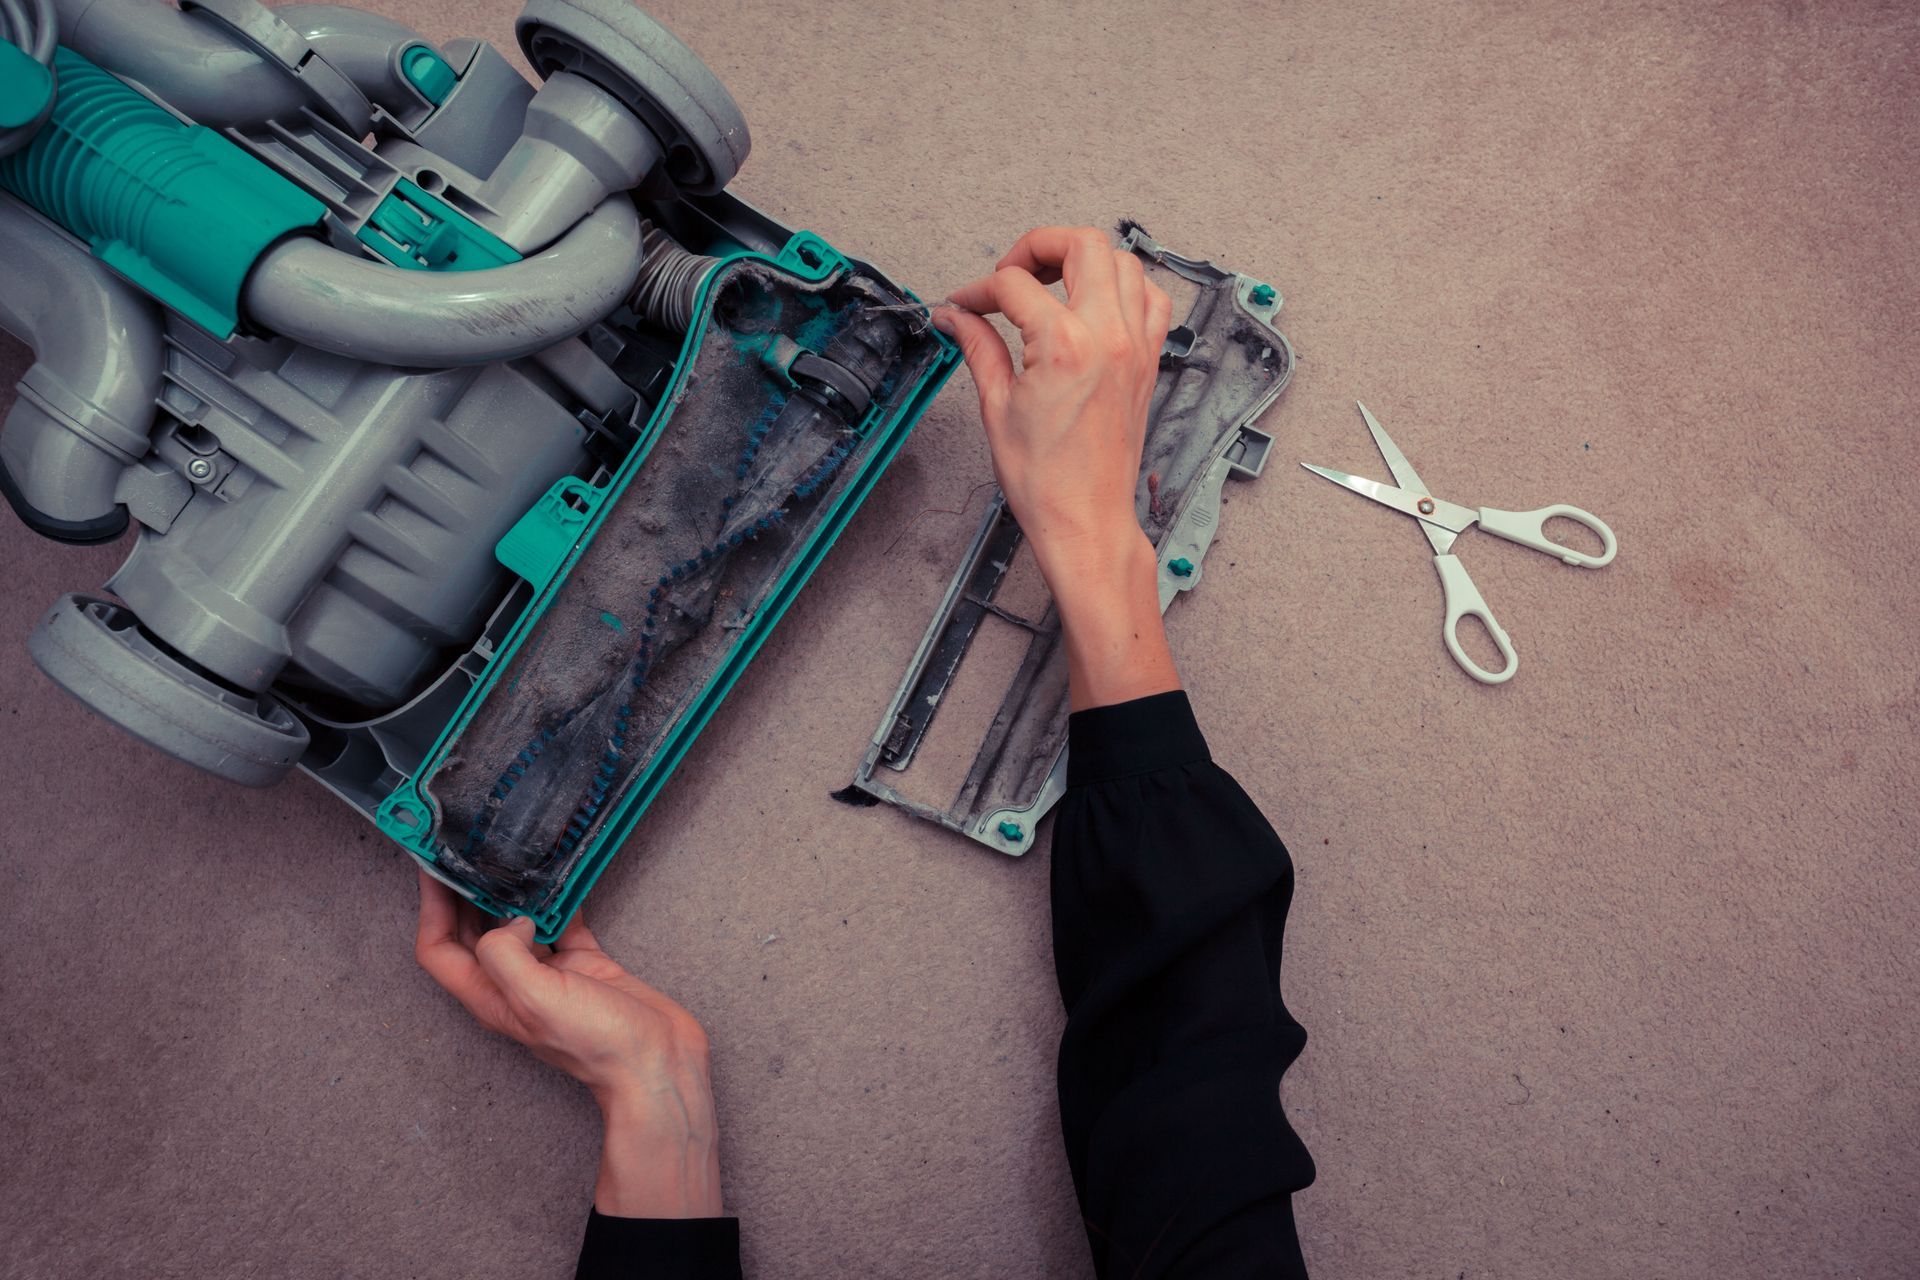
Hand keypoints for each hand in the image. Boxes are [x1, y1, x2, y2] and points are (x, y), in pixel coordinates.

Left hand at [413, 869, 722, 1217]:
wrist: (656, 1062)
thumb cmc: (597, 1044)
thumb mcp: (537, 1000)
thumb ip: (506, 956)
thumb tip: (509, 921)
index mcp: (491, 997)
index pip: (438, 949)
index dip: (430, 907)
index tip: (433, 865)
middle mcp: (514, 984)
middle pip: (471, 933)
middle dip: (462, 894)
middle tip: (464, 851)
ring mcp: (551, 974)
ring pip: (517, 924)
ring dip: (510, 893)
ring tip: (508, 857)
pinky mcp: (585, 965)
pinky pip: (564, 925)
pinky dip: (561, 901)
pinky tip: (563, 878)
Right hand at [931, 226, 1179, 708]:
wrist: (1086, 519)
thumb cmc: (1046, 481)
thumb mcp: (997, 407)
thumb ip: (979, 347)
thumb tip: (958, 316)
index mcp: (1063, 346)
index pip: (1014, 285)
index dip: (980, 289)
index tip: (965, 304)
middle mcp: (1108, 336)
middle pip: (1083, 244)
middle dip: (1040, 246)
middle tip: (1012, 272)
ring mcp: (1136, 346)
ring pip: (1124, 261)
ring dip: (1084, 261)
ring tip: (1052, 282)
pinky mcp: (1149, 362)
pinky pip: (1151, 298)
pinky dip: (1125, 287)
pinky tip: (1094, 305)